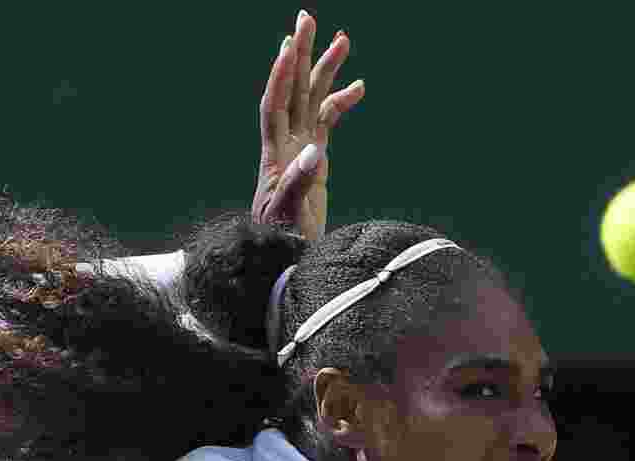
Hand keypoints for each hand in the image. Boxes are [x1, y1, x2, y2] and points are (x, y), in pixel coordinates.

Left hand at [252, 10, 364, 241]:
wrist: (284, 261)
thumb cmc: (280, 241)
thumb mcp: (288, 216)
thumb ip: (299, 184)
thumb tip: (314, 152)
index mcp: (276, 156)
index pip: (275, 106)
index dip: (281, 76)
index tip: (290, 45)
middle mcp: (286, 146)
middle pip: (293, 91)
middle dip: (301, 55)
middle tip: (308, 18)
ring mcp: (301, 151)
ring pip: (312, 100)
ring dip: (324, 71)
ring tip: (343, 39)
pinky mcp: (315, 161)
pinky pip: (328, 122)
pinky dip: (341, 102)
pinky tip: (359, 86)